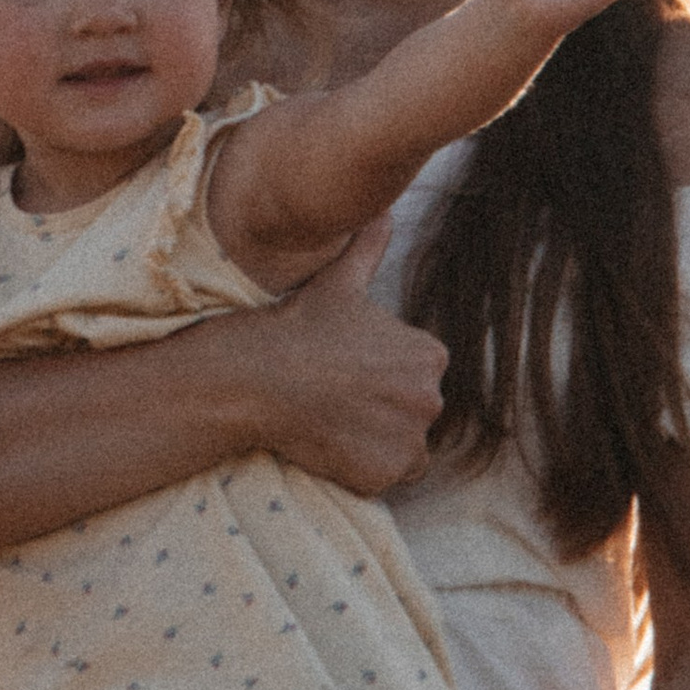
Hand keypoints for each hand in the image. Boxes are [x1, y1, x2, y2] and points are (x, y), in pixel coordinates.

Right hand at [215, 219, 447, 496]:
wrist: (259, 376)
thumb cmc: (299, 326)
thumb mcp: (339, 282)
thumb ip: (369, 248)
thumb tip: (383, 211)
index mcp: (429, 355)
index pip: (417, 377)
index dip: (381, 378)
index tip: (346, 372)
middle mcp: (431, 398)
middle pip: (412, 416)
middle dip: (381, 412)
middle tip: (334, 399)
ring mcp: (408, 440)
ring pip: (402, 451)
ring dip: (375, 444)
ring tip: (332, 423)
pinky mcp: (383, 473)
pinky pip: (379, 479)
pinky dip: (359, 471)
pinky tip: (327, 445)